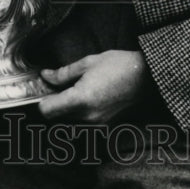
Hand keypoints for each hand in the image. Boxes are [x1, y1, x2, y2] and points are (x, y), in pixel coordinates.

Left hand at [38, 50, 154, 123]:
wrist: (147, 77)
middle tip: (60, 86)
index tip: (46, 90)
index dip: (42, 100)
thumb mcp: (88, 63)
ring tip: (78, 89)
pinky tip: (90, 96)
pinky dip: (81, 112)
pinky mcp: (105, 125)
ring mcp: (97, 123)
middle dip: (55, 103)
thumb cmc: (119, 66)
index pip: (47, 111)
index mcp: (80, 99)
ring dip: (68, 108)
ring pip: (70, 120)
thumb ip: (63, 73)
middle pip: (57, 117)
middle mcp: (87, 117)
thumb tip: (46, 76)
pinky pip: (84, 121)